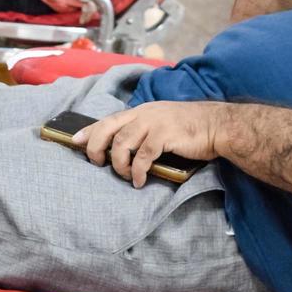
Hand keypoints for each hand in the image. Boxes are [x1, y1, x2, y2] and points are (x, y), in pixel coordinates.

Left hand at [76, 102, 225, 188]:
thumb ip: (144, 130)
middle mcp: (144, 114)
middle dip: (96, 148)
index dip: (90, 130)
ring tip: (127, 176)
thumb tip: (125, 148)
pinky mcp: (164, 135)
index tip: (75, 141)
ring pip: (122, 143)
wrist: (217, 125)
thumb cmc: (190, 128)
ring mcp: (154, 122)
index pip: (108, 119)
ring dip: (119, 164)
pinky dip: (137, 171)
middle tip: (98, 163)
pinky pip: (143, 156)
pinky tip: (140, 181)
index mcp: (141, 111)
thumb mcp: (162, 123)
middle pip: (108, 128)